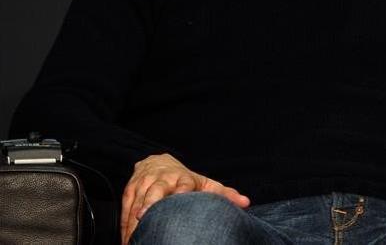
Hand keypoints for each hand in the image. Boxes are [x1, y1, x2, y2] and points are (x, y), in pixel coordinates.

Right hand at [121, 153, 249, 243]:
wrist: (155, 162)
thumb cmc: (184, 178)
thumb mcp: (204, 183)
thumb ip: (224, 194)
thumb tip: (245, 202)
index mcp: (182, 179)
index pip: (183, 184)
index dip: (181, 190)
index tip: (181, 196)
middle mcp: (161, 180)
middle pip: (155, 191)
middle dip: (150, 203)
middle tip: (145, 217)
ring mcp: (143, 185)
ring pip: (137, 202)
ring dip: (134, 221)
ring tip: (135, 238)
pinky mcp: (129, 192)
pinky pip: (125, 210)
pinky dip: (125, 226)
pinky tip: (128, 240)